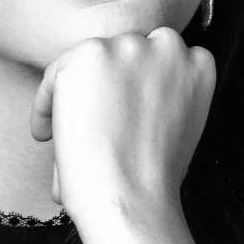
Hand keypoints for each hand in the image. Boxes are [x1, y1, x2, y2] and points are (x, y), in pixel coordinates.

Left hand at [29, 27, 216, 234]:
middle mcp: (167, 45)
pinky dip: (45, 106)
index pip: (157, 59)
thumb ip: (165, 98)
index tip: (115, 117)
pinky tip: (46, 135)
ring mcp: (127, 47)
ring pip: (88, 64)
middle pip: (122, 55)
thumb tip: (130, 97)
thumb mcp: (180, 128)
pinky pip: (55, 75)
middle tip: (88, 125)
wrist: (131, 198)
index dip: (131, 88)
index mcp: (199, 63)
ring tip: (66, 135)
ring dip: (76, 96)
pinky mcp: (89, 54)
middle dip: (105, 86)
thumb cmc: (154, 180)